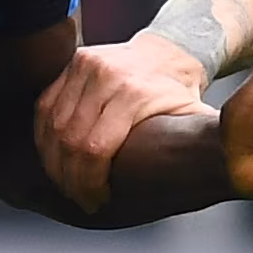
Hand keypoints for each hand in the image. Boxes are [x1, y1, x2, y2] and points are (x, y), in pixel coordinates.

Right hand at [35, 30, 213, 213]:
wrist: (170, 50)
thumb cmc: (180, 94)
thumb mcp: (192, 120)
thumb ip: (192, 148)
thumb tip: (207, 180)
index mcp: (133, 92)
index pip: (95, 148)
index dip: (89, 183)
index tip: (95, 202)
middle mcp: (105, 74)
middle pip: (69, 139)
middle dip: (69, 178)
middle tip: (77, 198)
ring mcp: (84, 64)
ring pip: (52, 124)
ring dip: (52, 161)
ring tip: (64, 183)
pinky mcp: (71, 62)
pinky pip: (45, 105)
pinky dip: (44, 136)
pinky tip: (53, 158)